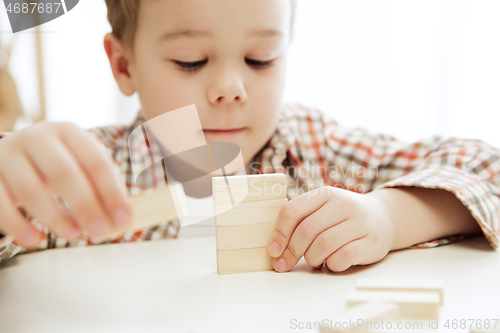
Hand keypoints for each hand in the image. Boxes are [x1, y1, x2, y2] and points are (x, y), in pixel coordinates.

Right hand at [0, 122, 130, 248]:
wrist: (9, 156)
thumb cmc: (56, 164)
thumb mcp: (80, 163)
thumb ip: (104, 186)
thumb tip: (123, 218)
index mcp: (68, 132)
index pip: (95, 161)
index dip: (111, 192)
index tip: (123, 218)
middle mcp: (36, 138)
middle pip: (63, 173)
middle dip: (85, 205)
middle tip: (100, 231)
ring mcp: (8, 156)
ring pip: (30, 190)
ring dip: (54, 217)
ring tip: (72, 234)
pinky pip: (1, 205)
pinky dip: (18, 226)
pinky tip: (35, 240)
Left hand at [266, 186, 394, 271]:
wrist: (384, 218)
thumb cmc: (344, 217)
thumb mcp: (323, 208)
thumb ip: (301, 219)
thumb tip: (274, 245)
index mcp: (325, 194)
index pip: (292, 211)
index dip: (279, 234)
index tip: (273, 251)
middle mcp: (343, 204)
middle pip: (306, 230)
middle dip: (291, 252)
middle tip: (285, 264)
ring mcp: (359, 223)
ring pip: (323, 245)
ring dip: (312, 259)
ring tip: (314, 260)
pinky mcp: (371, 242)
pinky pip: (342, 258)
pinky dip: (332, 265)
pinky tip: (332, 263)